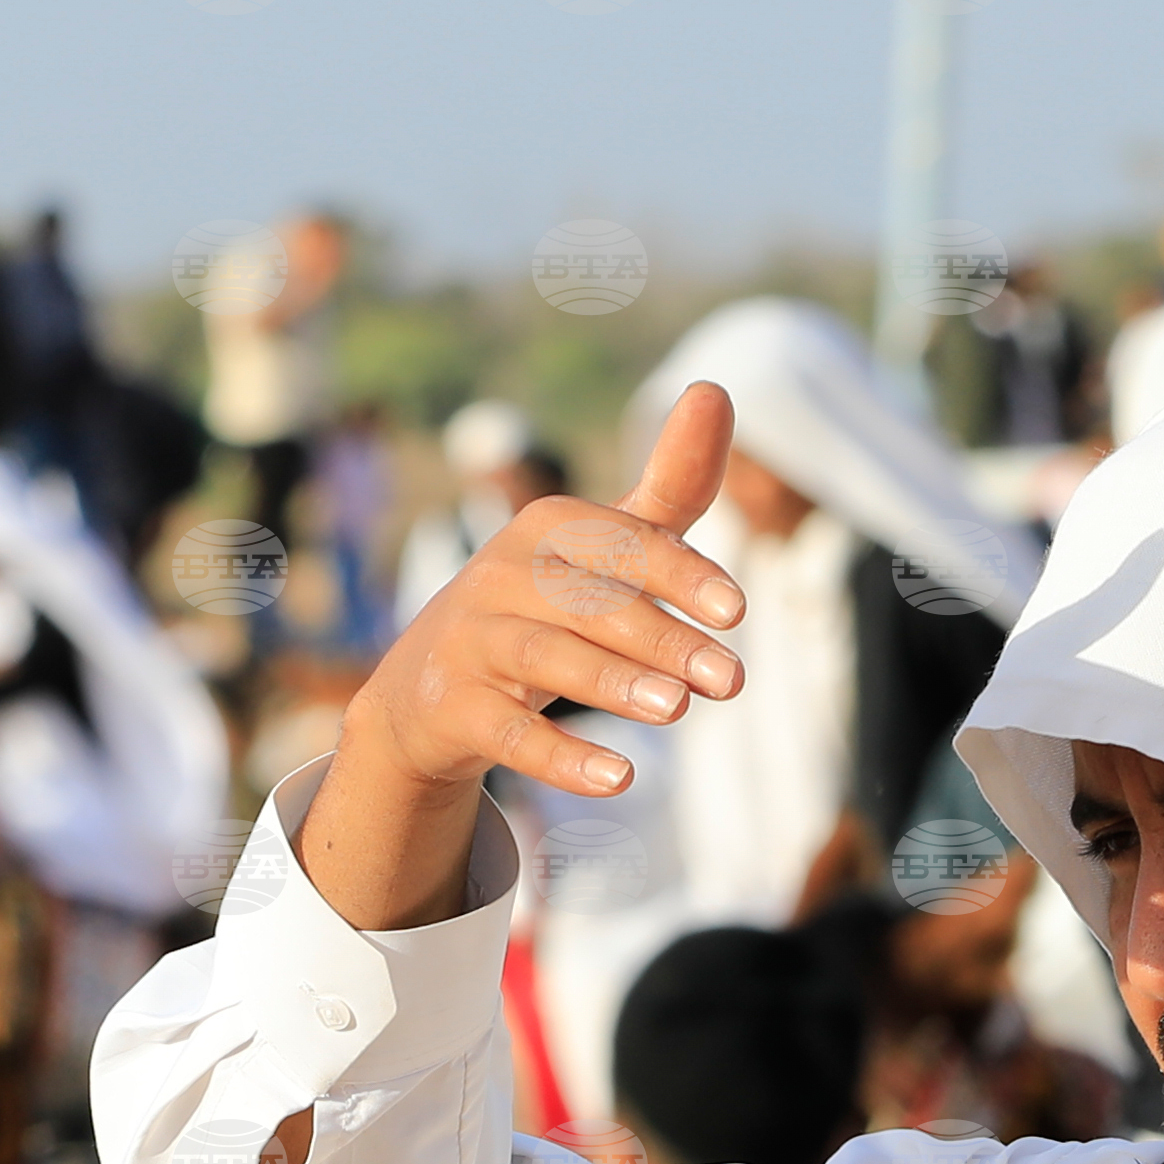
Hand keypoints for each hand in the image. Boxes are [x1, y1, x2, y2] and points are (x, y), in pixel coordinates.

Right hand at [293, 383, 750, 936]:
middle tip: (731, 680)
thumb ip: (666, 490)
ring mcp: (472, 641)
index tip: (736, 612)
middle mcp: (503, 575)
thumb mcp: (602, 554)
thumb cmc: (542, 611)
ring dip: (613, 684)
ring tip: (677, 710)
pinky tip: (621, 777)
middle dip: (662, 638)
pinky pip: (511, 734)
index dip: (679, 574)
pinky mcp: (454, 707)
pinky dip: (564, 757)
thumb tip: (715, 386)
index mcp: (547, 529)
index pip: (621, 545)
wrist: (427, 694)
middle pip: (591, 604)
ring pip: (548, 659)